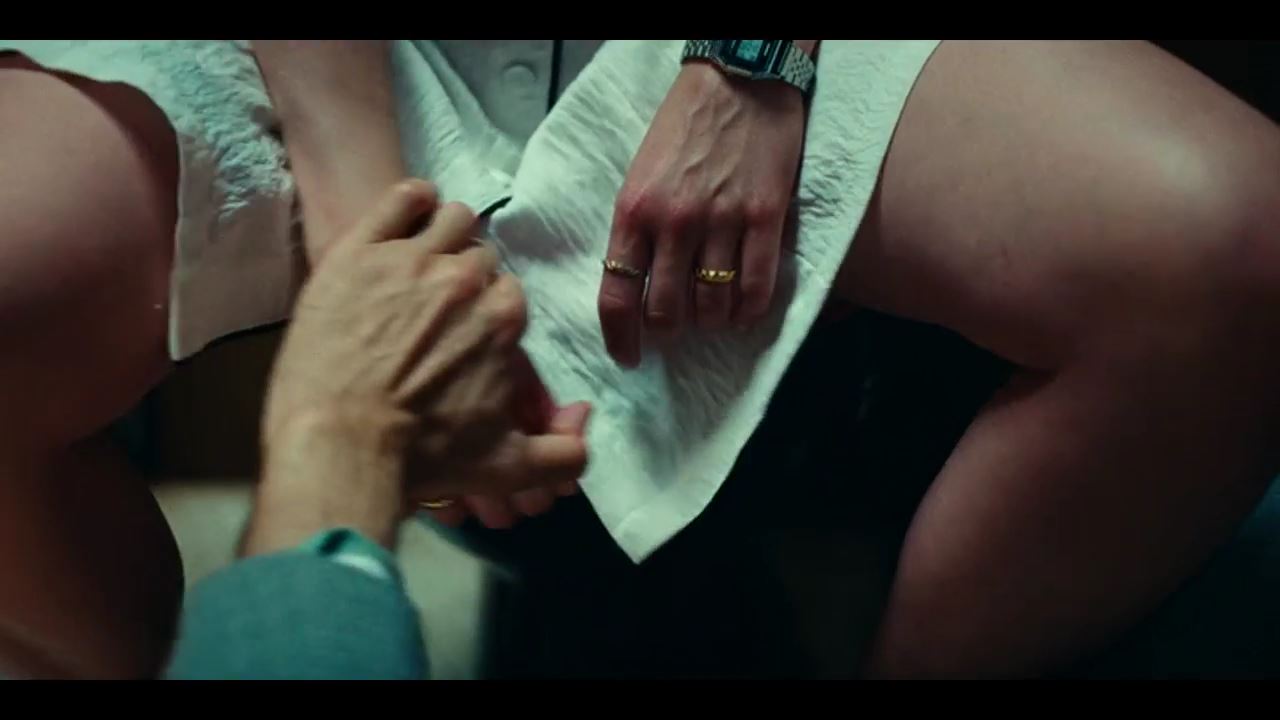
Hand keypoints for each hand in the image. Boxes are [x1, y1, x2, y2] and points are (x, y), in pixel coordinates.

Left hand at [259, 180, 588, 545]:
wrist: (340, 445)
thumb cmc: (422, 459)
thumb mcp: (506, 468)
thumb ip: (564, 453)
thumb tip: (585, 422)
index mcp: (503, 318)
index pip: (510, 294)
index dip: (489, 311)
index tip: (468, 330)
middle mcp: (465, 278)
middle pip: (480, 257)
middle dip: (467, 277)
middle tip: (438, 306)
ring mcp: (410, 258)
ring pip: (450, 217)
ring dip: (446, 232)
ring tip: (425, 256)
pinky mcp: (359, 249)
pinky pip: (401, 199)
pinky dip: (412, 200)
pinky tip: (409, 213)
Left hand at [599, 62, 807, 366]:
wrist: (738, 79)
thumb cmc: (684, 127)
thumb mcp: (640, 175)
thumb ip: (637, 230)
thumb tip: (638, 286)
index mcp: (633, 211)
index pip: (618, 295)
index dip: (621, 338)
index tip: (629, 357)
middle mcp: (673, 222)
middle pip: (666, 311)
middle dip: (670, 332)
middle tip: (677, 330)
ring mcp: (722, 222)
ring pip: (712, 307)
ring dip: (711, 322)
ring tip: (713, 314)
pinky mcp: (765, 218)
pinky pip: (757, 289)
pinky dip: (750, 311)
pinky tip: (745, 311)